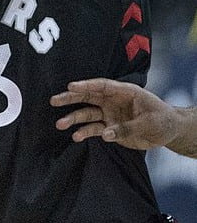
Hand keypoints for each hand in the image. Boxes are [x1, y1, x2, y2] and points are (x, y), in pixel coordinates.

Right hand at [50, 78, 178, 149]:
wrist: (168, 132)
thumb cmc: (162, 119)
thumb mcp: (149, 122)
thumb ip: (127, 128)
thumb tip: (106, 133)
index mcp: (124, 92)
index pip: (102, 86)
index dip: (86, 85)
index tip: (71, 86)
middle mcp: (113, 101)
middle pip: (88, 97)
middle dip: (70, 98)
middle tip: (54, 100)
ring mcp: (110, 114)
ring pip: (87, 114)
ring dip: (73, 118)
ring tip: (59, 124)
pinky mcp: (110, 128)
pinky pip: (93, 129)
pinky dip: (84, 133)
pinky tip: (75, 137)